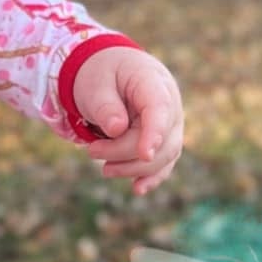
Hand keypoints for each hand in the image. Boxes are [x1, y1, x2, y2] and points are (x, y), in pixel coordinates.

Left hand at [72, 47, 183, 196]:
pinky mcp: (165, 140)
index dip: (155, 131)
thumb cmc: (101, 75)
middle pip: (159, 138)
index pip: (160, 107)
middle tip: (91, 151)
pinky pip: (164, 162)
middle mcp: (170, 102)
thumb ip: (104, 105)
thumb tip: (116, 130)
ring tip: (104, 168)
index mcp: (152, 80)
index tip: (145, 154)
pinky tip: (138, 190)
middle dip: (124, 152)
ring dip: (133, 167)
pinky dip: (152, 177)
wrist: (111, 72)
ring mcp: (171, 123)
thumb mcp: (94, 84)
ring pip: (163, 155)